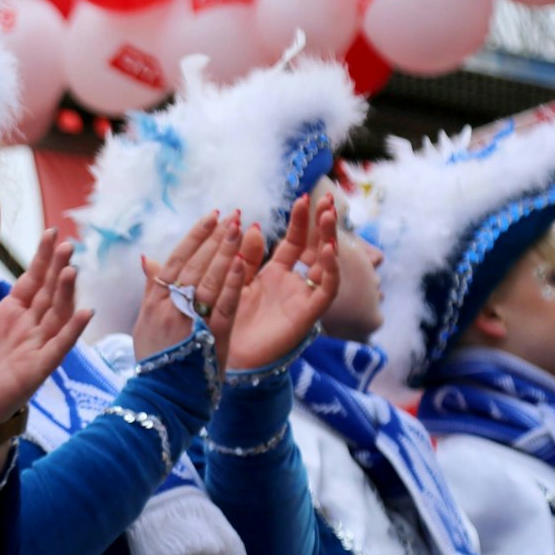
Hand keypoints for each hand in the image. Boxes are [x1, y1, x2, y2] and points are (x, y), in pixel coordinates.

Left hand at [0, 232, 92, 426]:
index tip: (51, 232)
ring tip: (72, 270)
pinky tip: (86, 313)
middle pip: (49, 293)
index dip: (42, 258)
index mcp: (11, 314)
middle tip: (67, 244)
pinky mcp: (37, 369)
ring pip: (58, 315)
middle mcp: (28, 328)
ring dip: (67, 294)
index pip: (32, 280)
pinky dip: (73, 331)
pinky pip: (59, 347)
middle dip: (58, 268)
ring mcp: (36, 347)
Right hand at [135, 211, 250, 366]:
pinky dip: (232, 283)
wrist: (160, 398)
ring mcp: (189, 321)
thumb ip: (150, 290)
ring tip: (240, 229)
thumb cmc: (154, 361)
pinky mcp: (210, 337)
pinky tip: (243, 262)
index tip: (212, 217)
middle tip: (232, 215)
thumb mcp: (145, 323)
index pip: (175, 260)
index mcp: (154, 302)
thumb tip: (146, 259)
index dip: (195, 236)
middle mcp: (170, 307)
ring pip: (208, 279)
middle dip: (215, 237)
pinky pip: (223, 305)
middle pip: (194, 264)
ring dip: (225, 251)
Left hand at [222, 193, 339, 370]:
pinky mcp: (307, 315)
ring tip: (328, 216)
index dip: (300, 221)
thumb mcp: (234, 281)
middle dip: (322, 224)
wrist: (225, 357)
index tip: (303, 197)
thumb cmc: (227, 320)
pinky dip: (330, 270)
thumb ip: (243, 256)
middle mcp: (294, 284)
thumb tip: (249, 225)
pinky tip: (327, 251)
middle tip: (327, 199)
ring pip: (326, 265)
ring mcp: (302, 298)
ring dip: (328, 240)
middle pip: (314, 248)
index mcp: (275, 274)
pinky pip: (326, 291)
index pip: (294, 241)